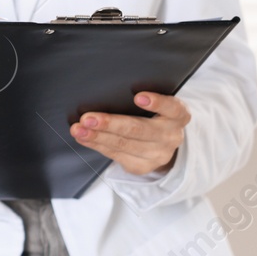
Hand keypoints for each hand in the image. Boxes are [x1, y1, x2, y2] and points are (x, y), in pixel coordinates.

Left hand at [71, 91, 189, 175]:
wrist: (162, 143)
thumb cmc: (153, 115)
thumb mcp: (157, 105)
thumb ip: (142, 98)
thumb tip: (107, 89)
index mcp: (178, 116)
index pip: (173, 108)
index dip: (157, 102)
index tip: (138, 96)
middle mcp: (171, 137)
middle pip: (139, 129)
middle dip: (110, 123)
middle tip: (88, 118)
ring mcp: (157, 154)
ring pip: (124, 145)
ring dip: (97, 136)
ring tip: (78, 129)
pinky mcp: (142, 166)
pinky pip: (116, 155)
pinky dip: (97, 145)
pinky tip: (84, 138)